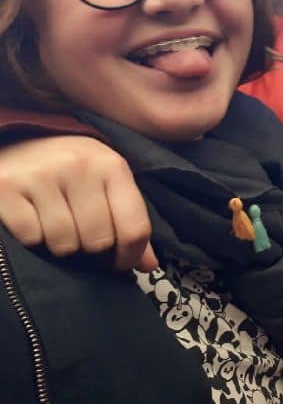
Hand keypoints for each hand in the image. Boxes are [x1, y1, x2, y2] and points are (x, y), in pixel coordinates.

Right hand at [0, 136, 156, 270]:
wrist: (18, 139)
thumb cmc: (70, 166)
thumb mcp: (107, 181)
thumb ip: (129, 219)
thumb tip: (148, 264)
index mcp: (112, 166)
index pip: (134, 227)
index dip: (131, 255)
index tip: (121, 264)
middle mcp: (79, 166)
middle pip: (98, 240)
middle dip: (92, 249)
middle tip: (82, 237)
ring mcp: (41, 175)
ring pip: (64, 243)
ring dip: (62, 244)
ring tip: (58, 226)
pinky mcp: (6, 187)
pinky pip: (31, 237)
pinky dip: (33, 238)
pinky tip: (33, 219)